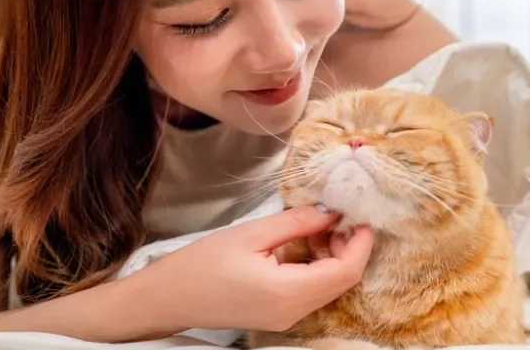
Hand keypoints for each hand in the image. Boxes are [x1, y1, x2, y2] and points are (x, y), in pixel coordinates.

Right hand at [140, 205, 373, 332]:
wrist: (167, 298)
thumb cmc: (201, 264)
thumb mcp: (252, 233)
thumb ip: (296, 222)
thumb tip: (331, 211)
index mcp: (288, 294)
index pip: (346, 272)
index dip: (361, 242)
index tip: (362, 213)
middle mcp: (293, 313)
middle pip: (341, 281)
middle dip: (347, 246)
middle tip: (336, 212)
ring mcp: (286, 318)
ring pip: (328, 286)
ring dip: (331, 255)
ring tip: (315, 224)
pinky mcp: (277, 314)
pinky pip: (310, 290)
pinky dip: (315, 266)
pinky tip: (301, 242)